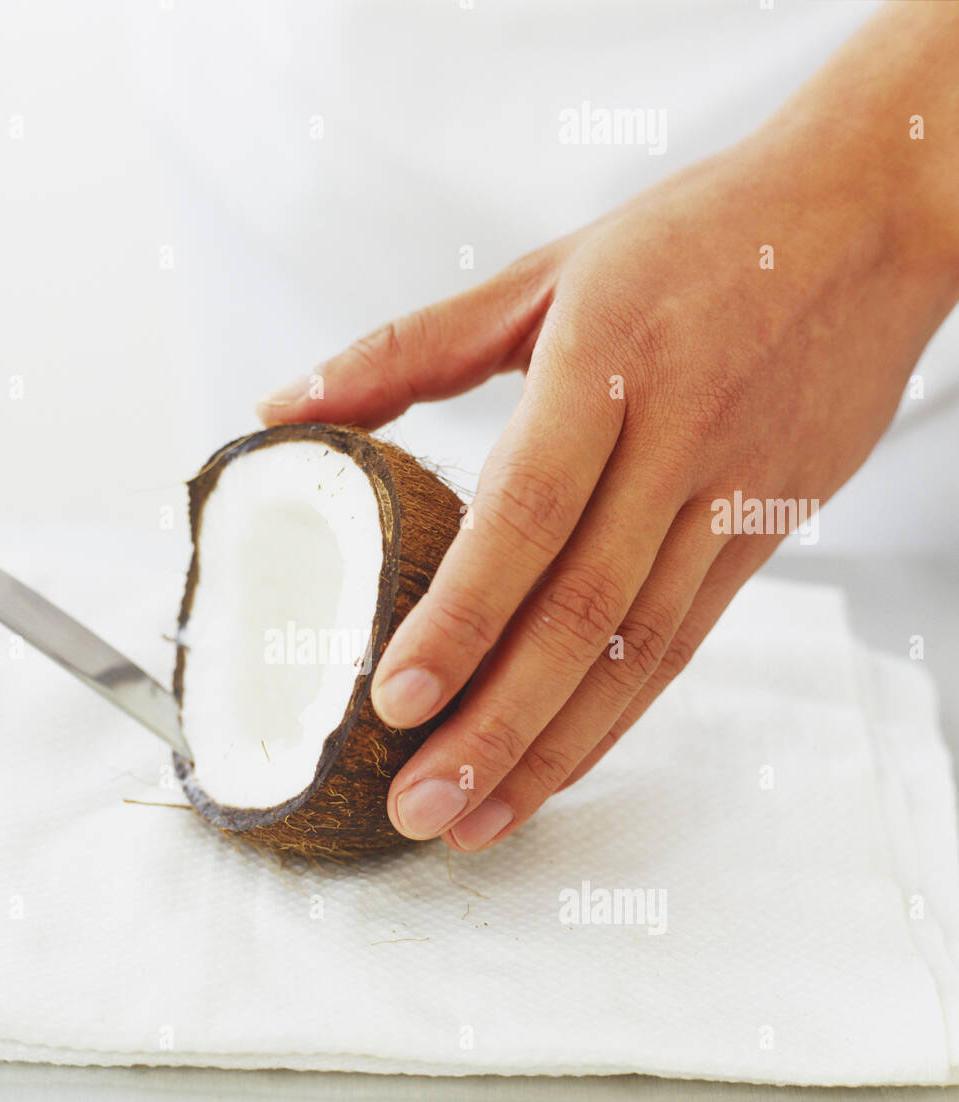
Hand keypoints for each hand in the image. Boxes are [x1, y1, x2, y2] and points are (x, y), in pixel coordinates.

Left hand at [258, 1, 958, 851]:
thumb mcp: (545, 270)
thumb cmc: (701, 237)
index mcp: (606, 360)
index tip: (395, 700)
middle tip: (419, 808)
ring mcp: (732, 496)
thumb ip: (408, 349)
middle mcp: (676, 439)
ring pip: (636, 652)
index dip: (461, 616)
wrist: (878, 215)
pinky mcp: (766, 534)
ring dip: (551, 751)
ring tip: (474, 823)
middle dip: (496, 725)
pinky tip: (557, 770)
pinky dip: (616, 720)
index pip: (525, 511)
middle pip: (581, 612)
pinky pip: (683, 645)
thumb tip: (286, 404)